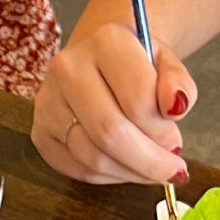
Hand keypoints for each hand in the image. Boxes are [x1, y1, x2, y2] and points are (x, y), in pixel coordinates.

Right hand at [32, 13, 195, 186]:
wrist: (99, 62)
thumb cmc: (135, 66)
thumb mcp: (167, 65)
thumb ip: (179, 83)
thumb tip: (175, 107)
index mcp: (106, 43)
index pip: (137, 101)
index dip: (162, 131)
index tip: (176, 141)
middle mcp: (68, 68)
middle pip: (110, 132)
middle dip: (148, 161)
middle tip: (170, 171)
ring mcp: (48, 103)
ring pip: (92, 157)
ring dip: (130, 172)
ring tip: (151, 170)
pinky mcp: (40, 133)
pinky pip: (77, 169)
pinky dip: (108, 177)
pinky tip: (125, 168)